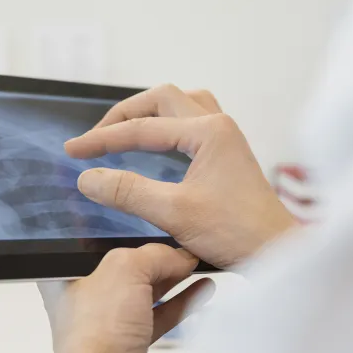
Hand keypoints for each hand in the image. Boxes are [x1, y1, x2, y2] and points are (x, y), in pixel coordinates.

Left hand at [40, 245, 213, 352]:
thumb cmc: (96, 332)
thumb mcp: (125, 270)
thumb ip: (155, 255)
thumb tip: (178, 256)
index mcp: (67, 273)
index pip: (102, 242)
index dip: (131, 234)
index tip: (160, 230)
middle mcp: (83, 295)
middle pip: (127, 267)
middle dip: (158, 258)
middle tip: (185, 247)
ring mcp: (107, 319)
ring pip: (145, 291)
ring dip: (173, 278)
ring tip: (199, 264)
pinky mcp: (128, 340)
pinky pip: (158, 314)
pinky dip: (180, 302)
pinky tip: (201, 289)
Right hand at [65, 85, 296, 268]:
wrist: (279, 252)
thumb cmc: (238, 234)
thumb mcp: (174, 213)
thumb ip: (127, 192)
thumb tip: (88, 178)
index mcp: (208, 132)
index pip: (142, 128)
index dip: (102, 139)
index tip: (73, 150)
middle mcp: (218, 126)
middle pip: (161, 99)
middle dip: (124, 115)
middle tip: (96, 137)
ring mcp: (225, 138)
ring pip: (179, 105)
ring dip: (148, 113)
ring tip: (123, 130)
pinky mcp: (226, 153)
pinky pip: (190, 122)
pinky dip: (166, 125)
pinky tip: (156, 143)